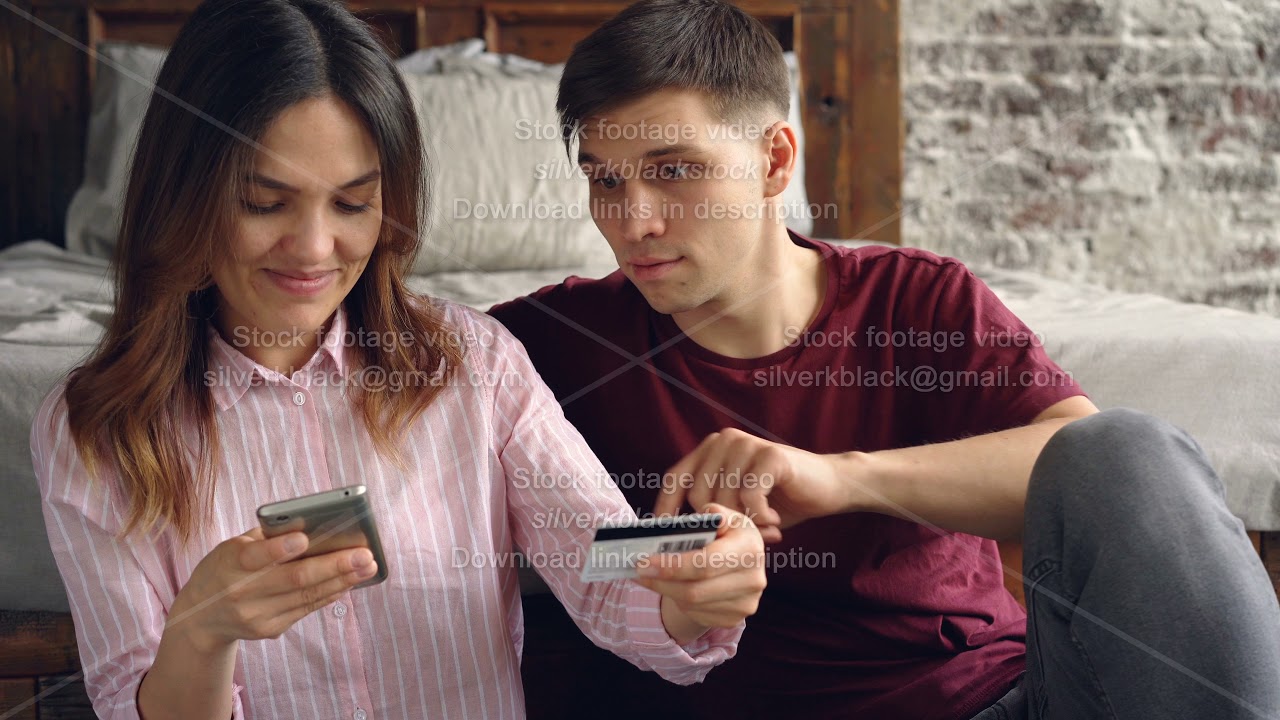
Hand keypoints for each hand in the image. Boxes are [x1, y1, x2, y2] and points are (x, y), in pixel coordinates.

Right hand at [168, 527, 378, 651]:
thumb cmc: (224, 569)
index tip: (305, 539)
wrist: (200, 618)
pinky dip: (330, 593)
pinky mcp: (269, 630)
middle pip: (294, 579)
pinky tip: (349, 582)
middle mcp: (242, 593)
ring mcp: (256, 616)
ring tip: (368, 567)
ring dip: (343, 580)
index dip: (279, 549)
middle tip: (365, 555)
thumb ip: (267, 538)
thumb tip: (315, 527)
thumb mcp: (232, 547)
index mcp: (229, 563)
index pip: (255, 556)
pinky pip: (306, 609)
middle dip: (334, 566)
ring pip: (307, 596)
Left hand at [633, 503, 766, 637]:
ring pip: (691, 604)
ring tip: (650, 576)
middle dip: (661, 581)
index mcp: (750, 547)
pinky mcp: (734, 619)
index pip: (706, 563)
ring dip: (666, 590)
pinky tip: (672, 587)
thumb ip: (712, 514)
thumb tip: (705, 518)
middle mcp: (754, 578)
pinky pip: (696, 615)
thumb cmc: (725, 535)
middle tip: (638, 571)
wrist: (739, 564)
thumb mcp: (722, 518)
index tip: (644, 562)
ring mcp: (745, 603)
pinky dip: (679, 601)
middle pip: (695, 590)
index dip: (673, 565)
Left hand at [655, 428, 852, 542]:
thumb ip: (710, 510)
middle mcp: (724, 441)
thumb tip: (672, 541)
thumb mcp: (737, 504)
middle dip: (716, 526)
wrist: (830, 485)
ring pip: (723, 498)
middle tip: (742, 540)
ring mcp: (746, 444)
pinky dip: (760, 517)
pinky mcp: (770, 454)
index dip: (665, 510)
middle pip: (697, 494)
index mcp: (710, 450)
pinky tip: (774, 522)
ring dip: (742, 524)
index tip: (662, 541)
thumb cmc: (779, 499)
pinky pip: (750, 496)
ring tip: (763, 532)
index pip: (674, 479)